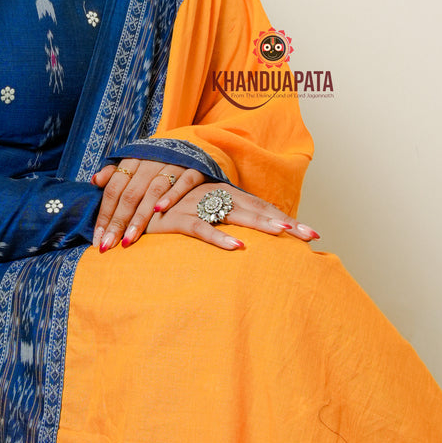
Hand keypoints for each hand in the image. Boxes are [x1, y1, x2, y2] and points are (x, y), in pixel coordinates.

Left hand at [91, 159, 205, 251]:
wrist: (191, 149)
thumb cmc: (156, 163)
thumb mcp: (134, 164)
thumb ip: (114, 173)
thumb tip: (95, 181)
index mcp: (133, 160)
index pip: (114, 189)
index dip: (104, 214)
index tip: (97, 238)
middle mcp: (151, 161)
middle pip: (130, 194)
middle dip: (118, 222)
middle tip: (108, 244)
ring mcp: (173, 164)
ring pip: (153, 191)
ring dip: (140, 217)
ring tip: (128, 238)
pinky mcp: (194, 169)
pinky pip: (183, 182)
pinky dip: (171, 196)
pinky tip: (158, 211)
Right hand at [142, 182, 318, 251]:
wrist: (129, 204)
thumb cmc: (167, 212)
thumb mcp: (198, 213)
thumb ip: (222, 220)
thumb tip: (248, 240)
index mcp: (222, 195)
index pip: (261, 207)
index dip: (286, 219)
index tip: (312, 232)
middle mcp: (213, 196)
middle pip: (256, 210)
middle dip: (285, 223)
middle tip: (311, 236)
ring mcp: (196, 205)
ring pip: (234, 214)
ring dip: (259, 225)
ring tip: (284, 235)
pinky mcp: (176, 218)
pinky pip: (201, 228)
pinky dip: (219, 237)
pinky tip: (238, 248)